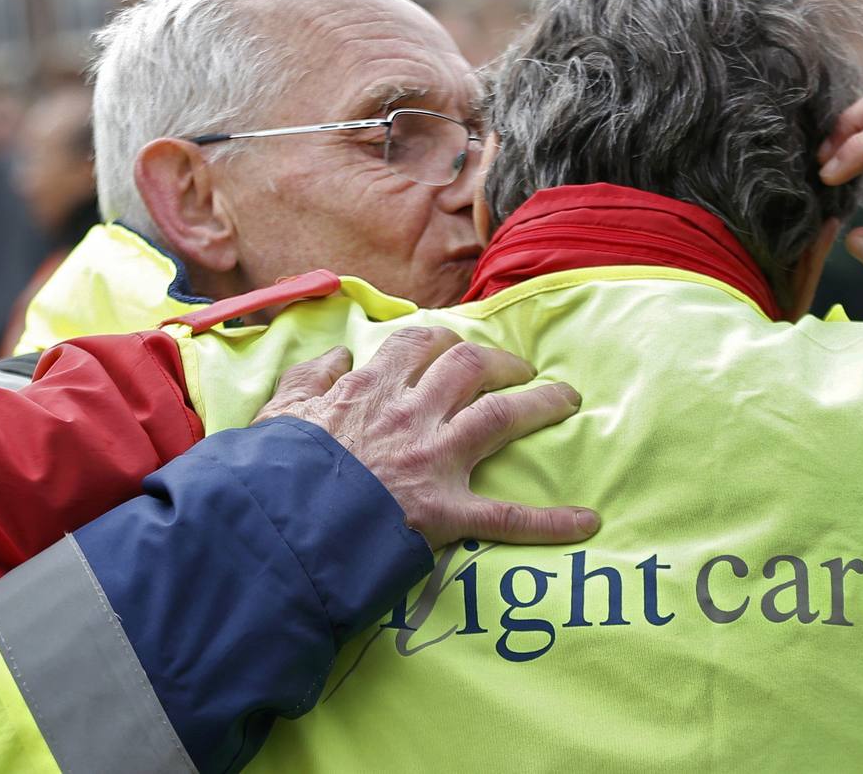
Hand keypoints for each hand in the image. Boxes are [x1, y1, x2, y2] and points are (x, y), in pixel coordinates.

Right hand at [252, 326, 597, 548]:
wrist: (279, 523)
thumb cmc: (275, 470)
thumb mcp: (279, 411)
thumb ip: (310, 376)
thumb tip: (341, 353)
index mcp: (370, 389)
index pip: (417, 345)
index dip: (443, 340)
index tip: (454, 344)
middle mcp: (410, 414)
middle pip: (470, 367)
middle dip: (501, 361)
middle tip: (518, 368)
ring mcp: (433, 460)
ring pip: (502, 416)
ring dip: (541, 402)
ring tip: (566, 398)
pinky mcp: (447, 513)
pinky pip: (507, 517)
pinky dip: (550, 521)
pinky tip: (587, 521)